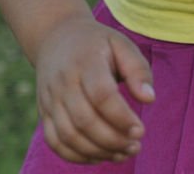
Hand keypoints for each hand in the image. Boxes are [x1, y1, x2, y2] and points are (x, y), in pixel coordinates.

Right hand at [35, 14, 154, 164]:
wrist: (56, 37)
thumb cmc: (97, 44)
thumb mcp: (121, 44)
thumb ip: (138, 69)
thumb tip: (149, 99)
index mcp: (85, 60)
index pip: (101, 95)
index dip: (122, 117)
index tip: (140, 130)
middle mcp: (63, 81)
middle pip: (85, 120)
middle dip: (113, 140)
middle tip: (134, 146)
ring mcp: (50, 98)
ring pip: (69, 136)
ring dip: (98, 151)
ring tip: (122, 153)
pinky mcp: (43, 112)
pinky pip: (55, 143)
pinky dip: (77, 156)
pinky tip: (100, 155)